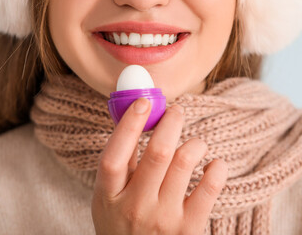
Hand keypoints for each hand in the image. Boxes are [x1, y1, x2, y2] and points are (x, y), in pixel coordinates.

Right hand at [91, 98, 227, 234]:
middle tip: (176, 112)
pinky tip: (213, 164)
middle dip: (171, 123)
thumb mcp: (108, 197)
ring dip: (194, 143)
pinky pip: (209, 188)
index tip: (144, 102)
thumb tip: (134, 119)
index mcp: (108, 196)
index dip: (128, 125)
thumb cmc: (121, 222)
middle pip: (157, 154)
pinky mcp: (188, 228)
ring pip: (184, 163)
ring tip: (195, 144)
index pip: (115, 156)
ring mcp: (163, 219)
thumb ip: (120, 163)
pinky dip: (216, 168)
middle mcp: (135, 207)